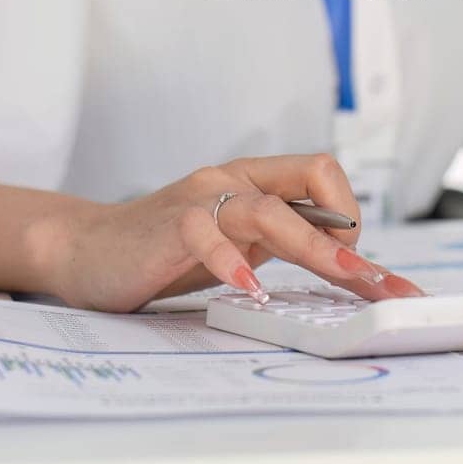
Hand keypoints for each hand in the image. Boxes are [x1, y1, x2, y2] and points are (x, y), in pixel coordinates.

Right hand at [33, 154, 423, 311]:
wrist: (86, 249)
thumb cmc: (165, 250)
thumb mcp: (235, 243)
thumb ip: (279, 243)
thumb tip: (345, 266)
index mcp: (255, 181)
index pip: (321, 175)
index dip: (349, 215)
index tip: (361, 268)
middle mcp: (233, 180)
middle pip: (308, 185)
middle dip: (349, 236)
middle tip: (376, 281)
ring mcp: (201, 198)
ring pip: (266, 207)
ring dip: (310, 244)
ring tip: (339, 273)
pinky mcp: (169, 224)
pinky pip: (206, 234)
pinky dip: (231, 260)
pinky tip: (247, 289)